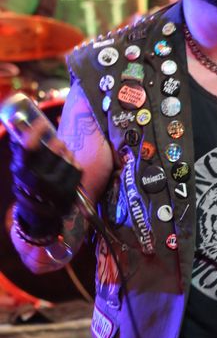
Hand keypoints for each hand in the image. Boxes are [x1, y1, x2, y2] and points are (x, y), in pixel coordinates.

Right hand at [10, 118, 81, 237]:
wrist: (38, 216)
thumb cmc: (28, 186)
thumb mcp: (19, 169)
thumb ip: (20, 148)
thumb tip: (18, 121)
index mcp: (22, 175)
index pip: (29, 150)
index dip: (34, 134)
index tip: (40, 123)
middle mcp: (39, 183)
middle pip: (53, 152)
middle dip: (56, 143)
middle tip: (57, 140)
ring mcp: (56, 191)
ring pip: (68, 160)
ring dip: (67, 153)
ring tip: (63, 154)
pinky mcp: (70, 195)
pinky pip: (77, 171)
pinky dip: (74, 164)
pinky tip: (69, 165)